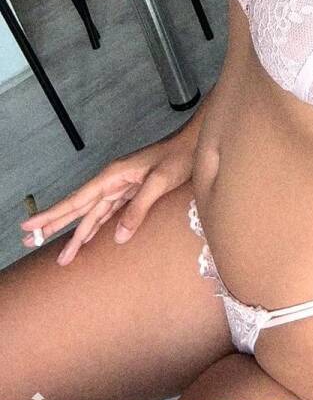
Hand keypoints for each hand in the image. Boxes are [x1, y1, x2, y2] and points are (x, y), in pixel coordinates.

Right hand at [19, 132, 195, 265]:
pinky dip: (96, 227)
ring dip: (77, 233)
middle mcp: (113, 182)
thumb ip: (138, 209)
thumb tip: (118, 237)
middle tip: (30, 241)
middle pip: (79, 208)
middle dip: (55, 225)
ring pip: (93, 214)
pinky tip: (88, 238)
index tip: (29, 226)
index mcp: (114, 176)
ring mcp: (123, 187)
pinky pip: (109, 213)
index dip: (53, 214)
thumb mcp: (159, 183)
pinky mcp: (133, 193)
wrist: (196, 144)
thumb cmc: (179, 158)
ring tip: (62, 254)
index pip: (77, 200)